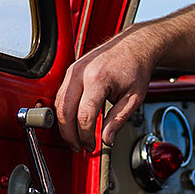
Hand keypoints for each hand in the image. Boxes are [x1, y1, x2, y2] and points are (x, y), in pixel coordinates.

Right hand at [56, 27, 155, 151]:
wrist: (135, 45)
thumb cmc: (136, 67)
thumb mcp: (134, 98)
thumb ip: (118, 120)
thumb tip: (107, 140)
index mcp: (98, 79)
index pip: (84, 115)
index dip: (86, 136)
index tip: (91, 145)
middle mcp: (81, 72)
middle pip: (64, 111)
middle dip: (69, 134)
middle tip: (78, 147)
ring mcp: (73, 69)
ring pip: (58, 103)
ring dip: (63, 125)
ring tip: (75, 139)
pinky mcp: (71, 70)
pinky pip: (60, 95)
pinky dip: (63, 111)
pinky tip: (72, 122)